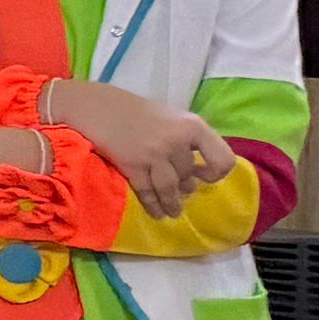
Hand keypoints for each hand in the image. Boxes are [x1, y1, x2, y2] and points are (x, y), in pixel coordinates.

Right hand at [44, 78, 234, 219]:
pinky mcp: (133, 165)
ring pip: (170, 189)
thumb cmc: (134, 110)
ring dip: (172, 204)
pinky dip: (153, 205)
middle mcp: (177, 141)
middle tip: (180, 194)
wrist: (96, 106)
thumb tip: (196, 172)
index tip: (203, 175)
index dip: (215, 173)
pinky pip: (147, 192)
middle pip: (188, 176)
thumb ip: (187, 140)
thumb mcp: (171, 118)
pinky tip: (156, 213)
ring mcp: (154, 154)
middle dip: (184, 187)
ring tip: (172, 213)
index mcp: (193, 127)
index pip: (222, 159)